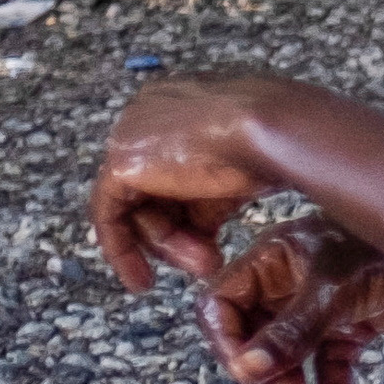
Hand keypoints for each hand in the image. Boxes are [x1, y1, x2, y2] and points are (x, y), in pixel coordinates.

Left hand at [88, 72, 316, 290]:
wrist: (275, 130)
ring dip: (169, 245)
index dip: (184, 214)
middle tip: (207, 264)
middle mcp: (146, 114)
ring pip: (137, 206)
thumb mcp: (236, 172)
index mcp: (175, 105)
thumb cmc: (274, 142)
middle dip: (177, 235)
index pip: (165, 169)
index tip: (203, 244)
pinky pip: (108, 214)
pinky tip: (141, 279)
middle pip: (149, 190)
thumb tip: (199, 227)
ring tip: (206, 265)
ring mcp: (129, 135)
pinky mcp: (120, 161)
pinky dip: (122, 250)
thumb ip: (207, 195)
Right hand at [198, 218, 383, 383]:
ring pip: (292, 357)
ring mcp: (321, 305)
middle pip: (255, 337)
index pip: (223, 303)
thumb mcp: (333, 290)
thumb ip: (291, 332)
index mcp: (272, 259)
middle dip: (267, 374)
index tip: (245, 373)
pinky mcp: (352, 325)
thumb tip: (247, 370)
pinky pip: (330, 364)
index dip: (226, 341)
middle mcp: (291, 282)